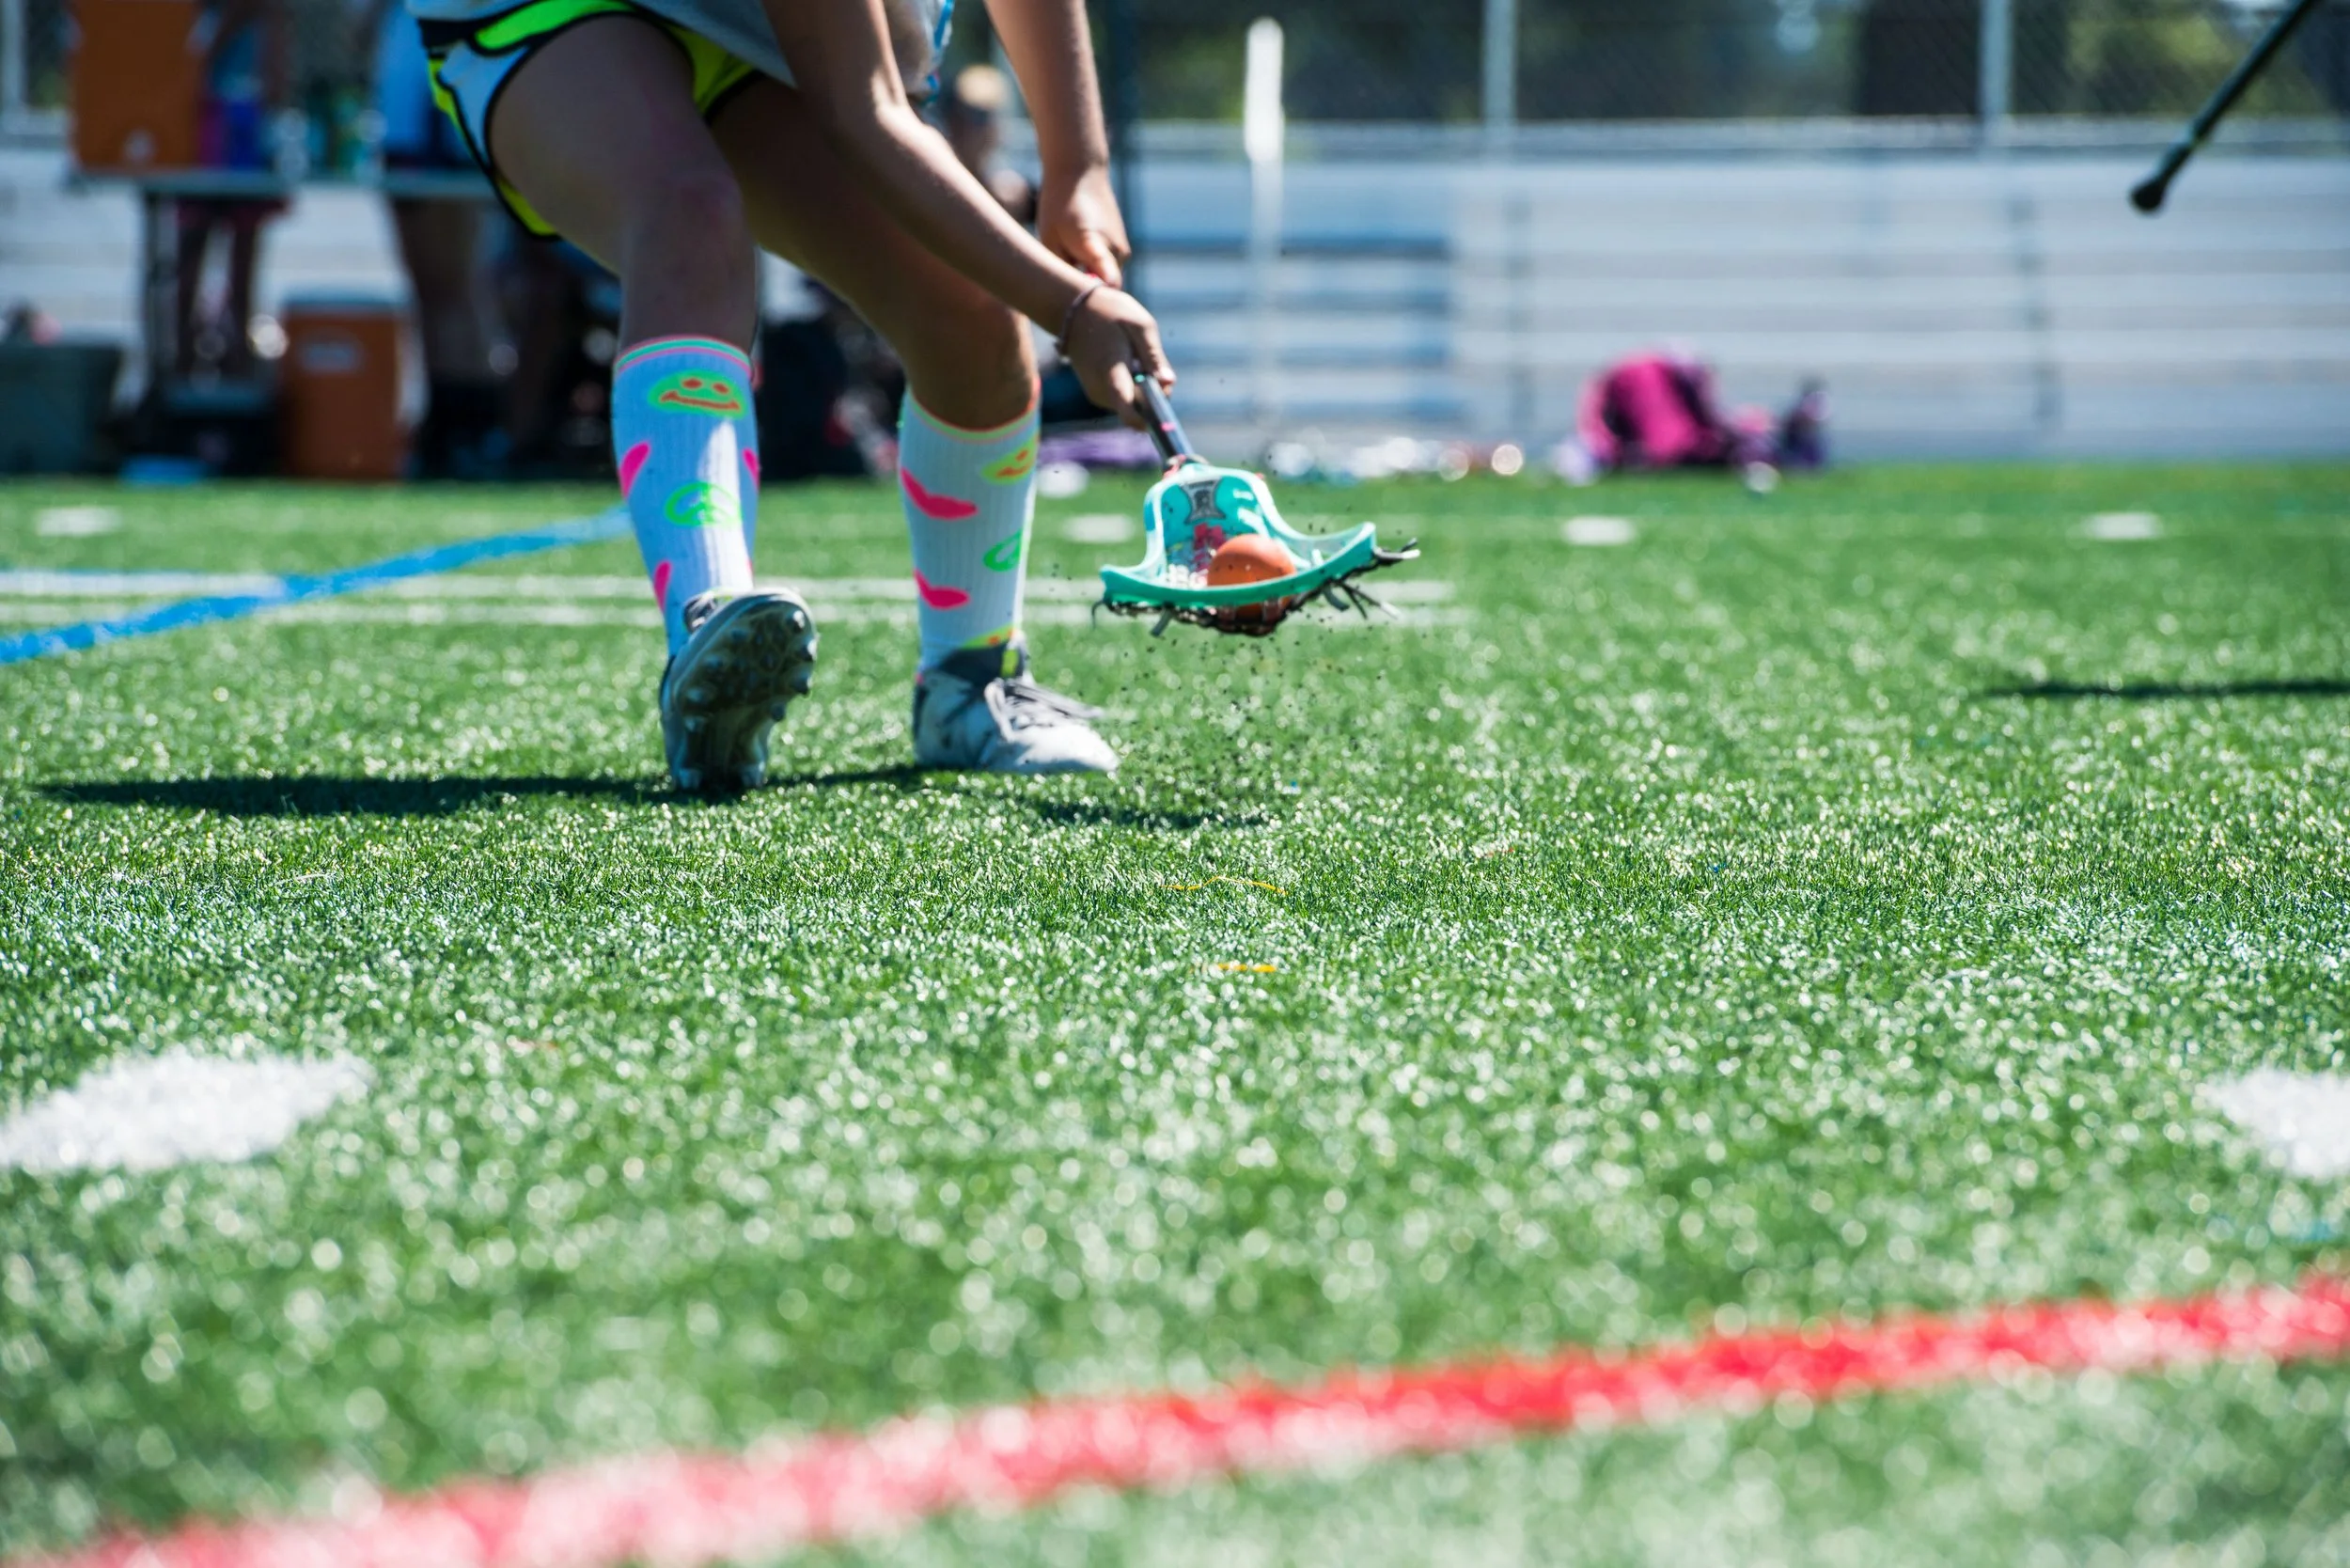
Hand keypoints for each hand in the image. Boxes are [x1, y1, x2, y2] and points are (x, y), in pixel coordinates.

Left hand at [1038, 164, 1129, 288]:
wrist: (1081, 174)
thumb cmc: (1058, 206)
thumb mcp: (1049, 240)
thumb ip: (1062, 271)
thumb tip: (1070, 300)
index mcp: (1094, 244)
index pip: (1107, 274)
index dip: (1103, 291)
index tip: (1101, 302)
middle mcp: (1116, 251)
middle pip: (1100, 288)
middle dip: (1083, 290)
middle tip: (1058, 284)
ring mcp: (1123, 251)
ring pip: (1103, 279)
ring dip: (1087, 276)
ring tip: (1067, 256)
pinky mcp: (1123, 249)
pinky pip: (1107, 269)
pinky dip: (1093, 268)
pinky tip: (1077, 249)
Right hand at [1061, 285, 1170, 429]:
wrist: (1074, 311)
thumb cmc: (1111, 313)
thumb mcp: (1140, 326)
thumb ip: (1154, 357)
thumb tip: (1169, 383)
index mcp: (1112, 375)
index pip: (1130, 414)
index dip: (1151, 419)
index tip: (1165, 413)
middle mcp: (1102, 392)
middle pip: (1140, 410)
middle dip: (1154, 393)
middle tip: (1149, 361)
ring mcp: (1098, 395)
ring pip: (1134, 404)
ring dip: (1143, 387)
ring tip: (1134, 357)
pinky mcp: (1097, 394)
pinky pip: (1124, 398)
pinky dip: (1133, 385)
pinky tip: (1126, 362)